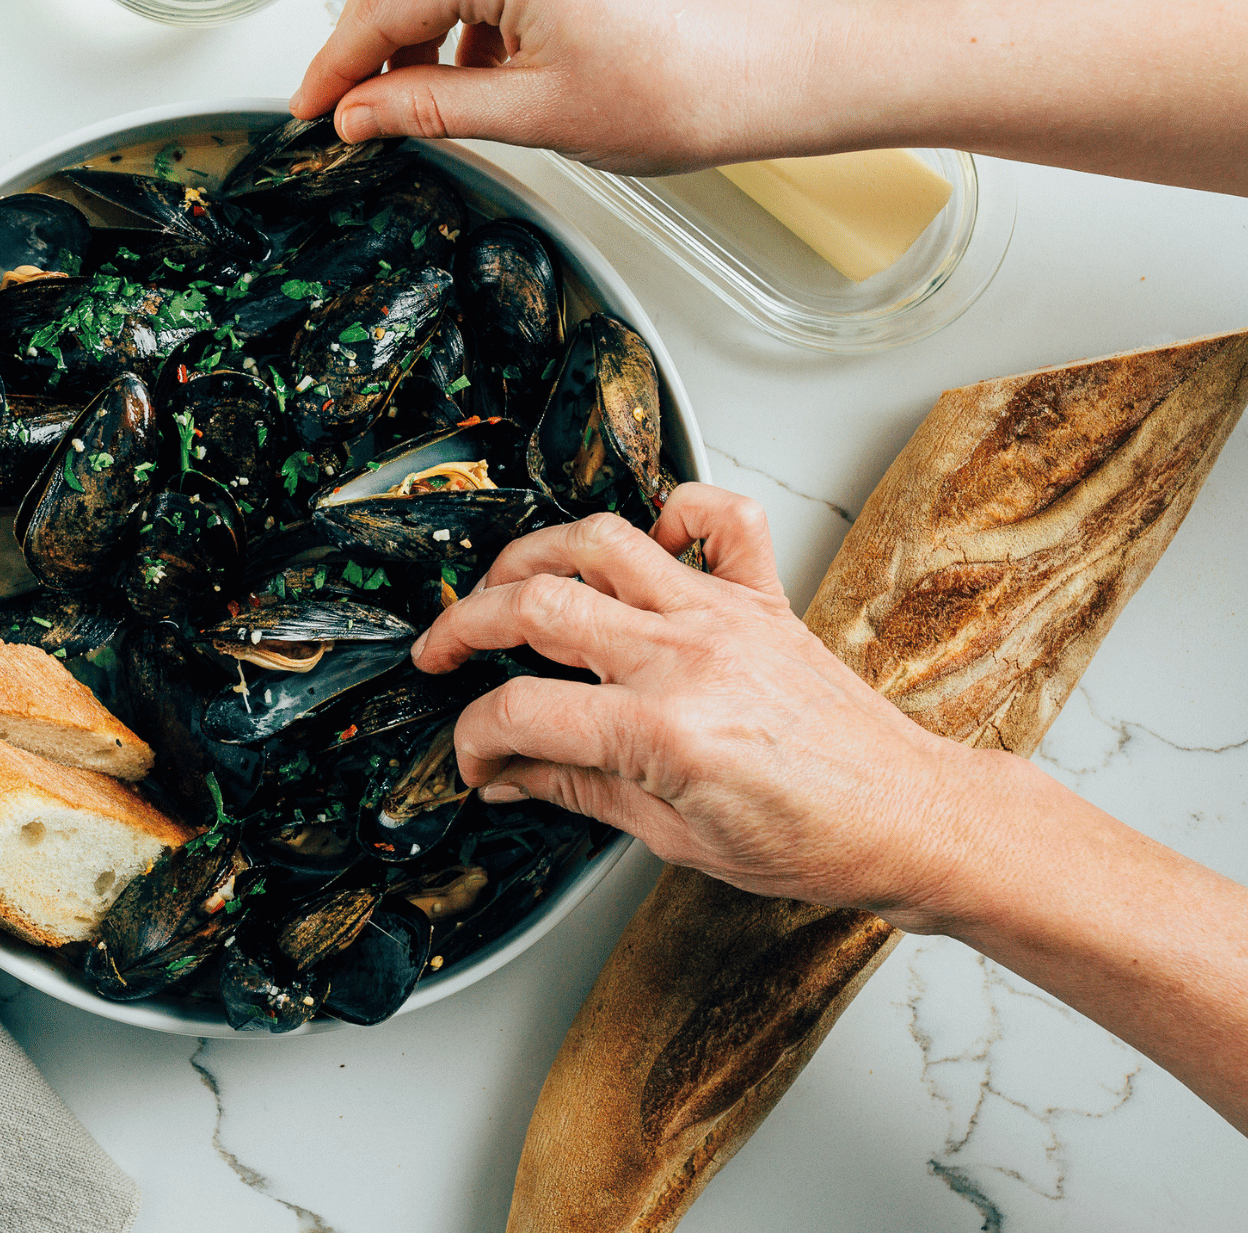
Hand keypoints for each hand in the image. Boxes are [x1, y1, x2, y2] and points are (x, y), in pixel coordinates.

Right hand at [290, 0, 824, 172]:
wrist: (774, 69)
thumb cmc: (686, 88)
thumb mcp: (534, 117)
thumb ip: (430, 109)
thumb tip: (361, 114)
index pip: (387, 6)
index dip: (338, 66)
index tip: (313, 107)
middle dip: (365, 32)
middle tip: (350, 99)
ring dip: (417, 16)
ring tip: (425, 90)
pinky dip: (467, 1)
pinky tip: (479, 62)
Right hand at [411, 486, 1012, 926]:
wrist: (907, 818)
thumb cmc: (810, 840)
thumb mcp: (672, 838)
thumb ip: (576, 791)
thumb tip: (505, 775)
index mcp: (660, 731)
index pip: (520, 712)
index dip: (474, 736)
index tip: (470, 755)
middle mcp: (687, 656)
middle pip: (539, 605)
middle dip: (465, 624)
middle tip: (441, 650)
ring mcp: (725, 616)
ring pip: (603, 541)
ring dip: (536, 554)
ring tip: (506, 583)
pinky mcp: (764, 598)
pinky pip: (720, 517)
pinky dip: (676, 507)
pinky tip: (644, 539)